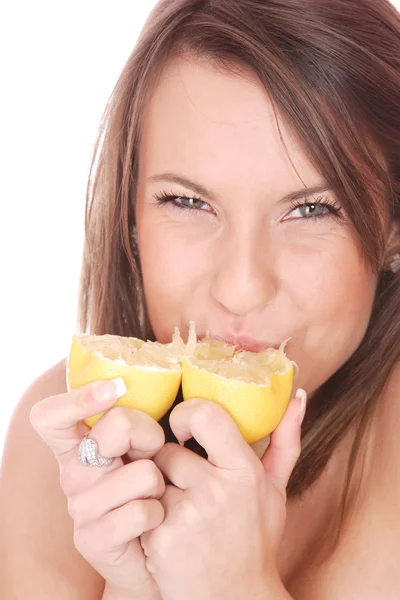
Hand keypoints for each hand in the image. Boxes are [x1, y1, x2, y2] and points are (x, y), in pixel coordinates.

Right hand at [30, 379, 165, 599]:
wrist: (149, 554)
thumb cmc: (147, 490)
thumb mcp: (139, 448)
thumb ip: (134, 421)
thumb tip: (138, 387)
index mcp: (77, 445)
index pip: (50, 415)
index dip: (79, 398)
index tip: (115, 388)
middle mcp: (72, 473)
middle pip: (117, 425)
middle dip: (150, 434)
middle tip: (152, 455)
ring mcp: (79, 507)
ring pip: (143, 472)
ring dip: (160, 483)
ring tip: (153, 495)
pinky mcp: (92, 539)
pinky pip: (143, 511)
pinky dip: (158, 514)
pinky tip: (152, 522)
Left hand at [140, 391, 305, 599]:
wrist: (234, 599)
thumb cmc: (254, 538)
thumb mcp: (275, 490)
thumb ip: (285, 441)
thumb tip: (297, 396)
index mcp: (245, 472)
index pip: (204, 415)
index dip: (186, 414)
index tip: (184, 427)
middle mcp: (216, 492)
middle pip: (167, 449)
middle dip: (170, 462)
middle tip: (184, 481)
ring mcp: (186, 517)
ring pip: (150, 476)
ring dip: (157, 486)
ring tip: (177, 506)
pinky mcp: (161, 539)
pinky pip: (140, 504)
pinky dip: (147, 512)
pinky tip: (166, 528)